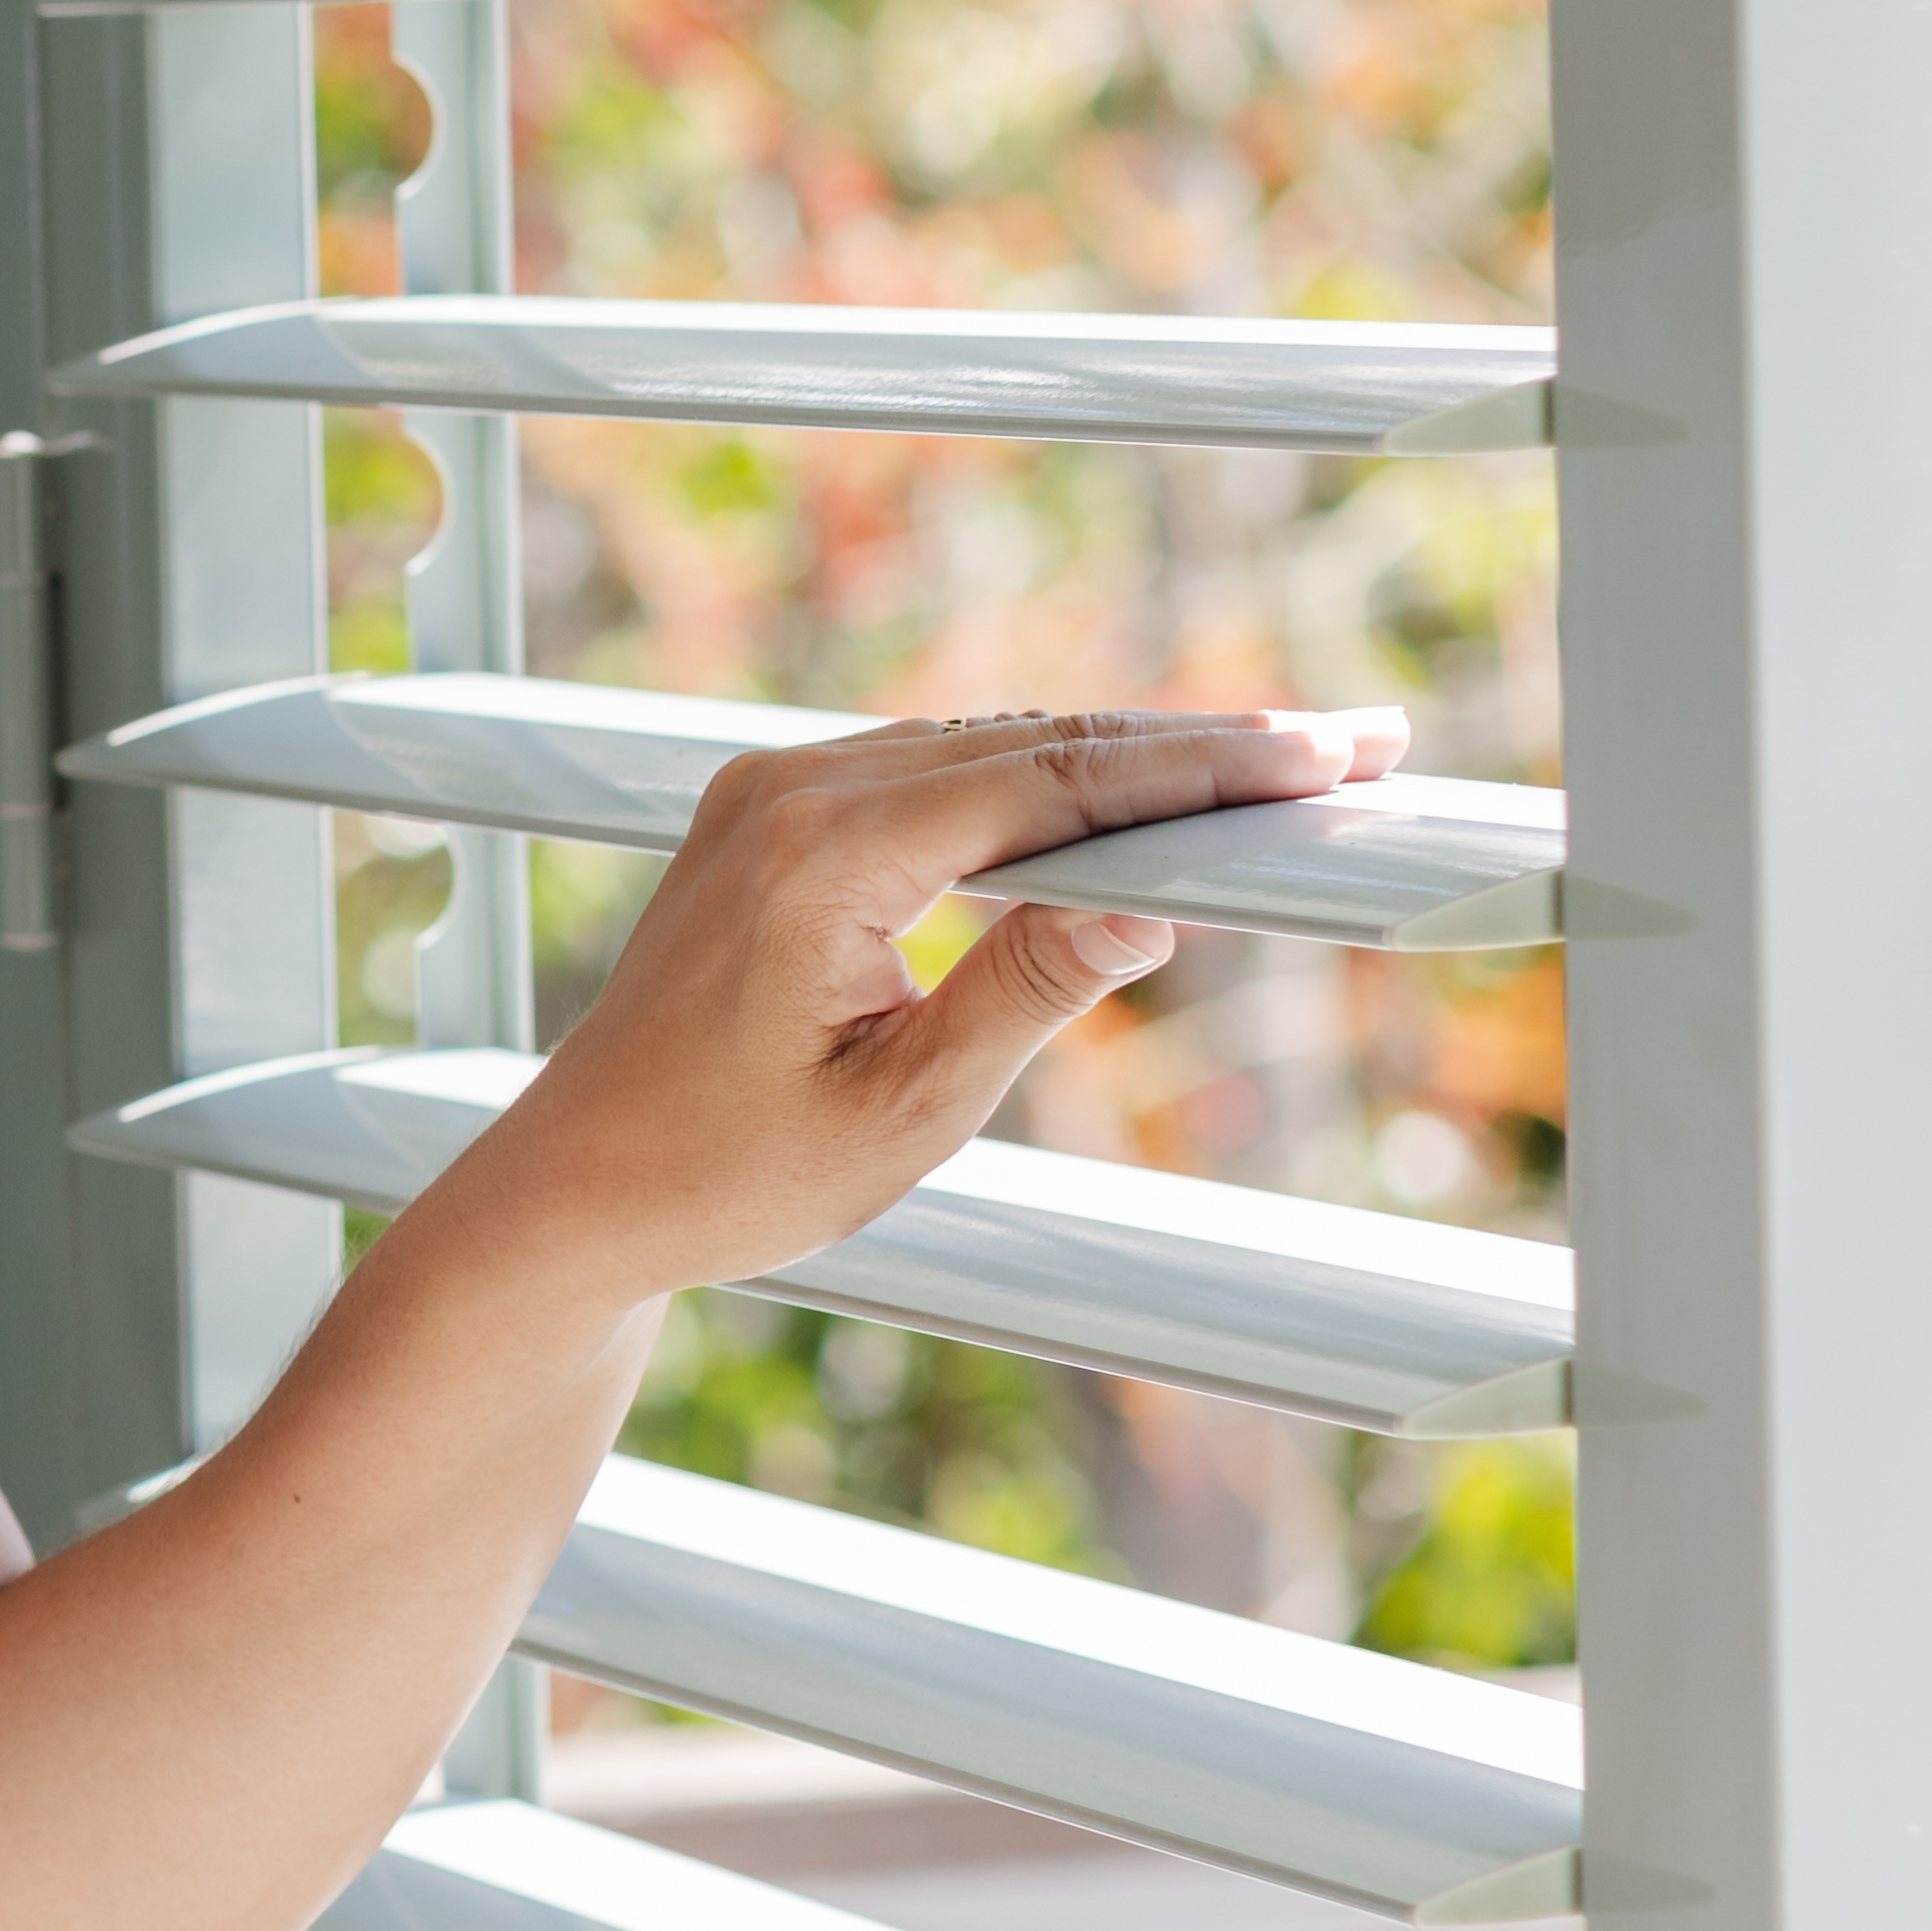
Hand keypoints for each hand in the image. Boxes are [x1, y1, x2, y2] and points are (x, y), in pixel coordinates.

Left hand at [407, 709, 1389, 1326]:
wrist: (578, 1189)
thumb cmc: (727, 1174)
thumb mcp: (905, 1111)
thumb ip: (1030, 995)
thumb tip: (1153, 905)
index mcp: (824, 853)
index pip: (1057, 782)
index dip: (1208, 767)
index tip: (1325, 755)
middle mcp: (793, 791)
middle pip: (1039, 741)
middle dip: (1203, 745)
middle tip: (1353, 742)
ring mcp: (774, 792)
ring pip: (994, 744)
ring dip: (1135, 753)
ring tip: (1283, 760)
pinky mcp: (773, 815)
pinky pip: (940, 770)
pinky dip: (1048, 778)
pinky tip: (1143, 790)